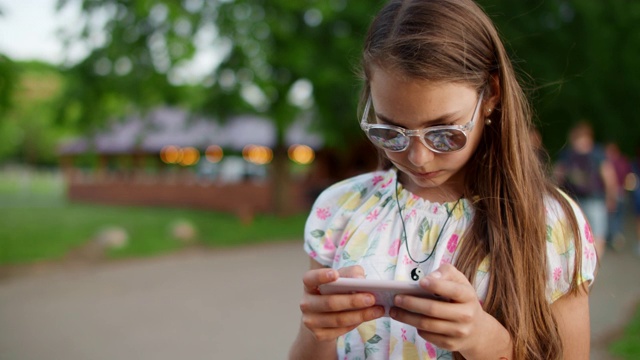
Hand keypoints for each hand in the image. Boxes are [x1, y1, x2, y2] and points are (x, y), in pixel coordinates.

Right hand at [299, 265, 385, 340]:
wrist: (324, 317)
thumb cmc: (335, 292)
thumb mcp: (342, 278)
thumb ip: (351, 273)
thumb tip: (360, 278)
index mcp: (309, 285)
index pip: (310, 278)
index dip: (321, 276)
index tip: (335, 274)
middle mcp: (306, 303)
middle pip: (330, 302)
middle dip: (353, 301)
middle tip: (371, 298)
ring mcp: (310, 321)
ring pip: (338, 319)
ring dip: (360, 315)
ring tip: (377, 310)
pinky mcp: (319, 335)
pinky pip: (341, 330)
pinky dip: (357, 323)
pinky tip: (368, 317)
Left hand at [389, 263, 505, 355]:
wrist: (477, 329)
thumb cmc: (461, 298)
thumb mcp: (459, 281)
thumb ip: (446, 272)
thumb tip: (431, 277)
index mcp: (468, 296)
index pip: (453, 290)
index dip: (436, 285)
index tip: (420, 282)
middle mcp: (466, 315)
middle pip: (433, 309)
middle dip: (412, 303)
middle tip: (396, 298)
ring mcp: (459, 332)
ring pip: (427, 324)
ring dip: (406, 317)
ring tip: (394, 310)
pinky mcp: (451, 344)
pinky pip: (428, 336)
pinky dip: (416, 327)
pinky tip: (409, 320)